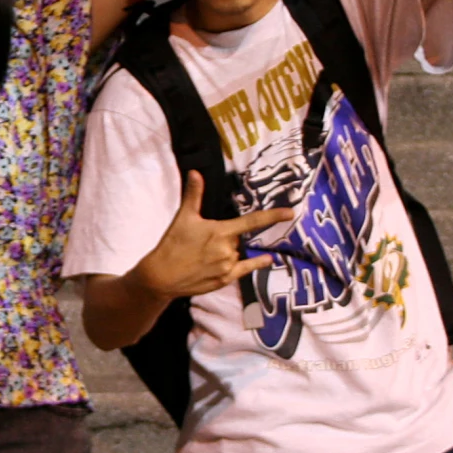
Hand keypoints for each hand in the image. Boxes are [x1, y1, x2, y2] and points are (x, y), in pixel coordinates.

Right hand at [127, 173, 291, 299]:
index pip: (252, 221)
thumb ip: (194, 195)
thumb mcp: (183, 217)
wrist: (162, 276)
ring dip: (228, 251)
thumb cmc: (173, 244)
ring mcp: (228, 266)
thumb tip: (196, 173)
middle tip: (205, 241)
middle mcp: (228, 249)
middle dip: (227, 237)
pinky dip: (256, 264)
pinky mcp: (225, 280)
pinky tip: (266, 259)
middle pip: (238, 239)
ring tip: (205, 255)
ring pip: (237, 254)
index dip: (273, 216)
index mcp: (221, 232)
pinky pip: (245, 270)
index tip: (290, 213)